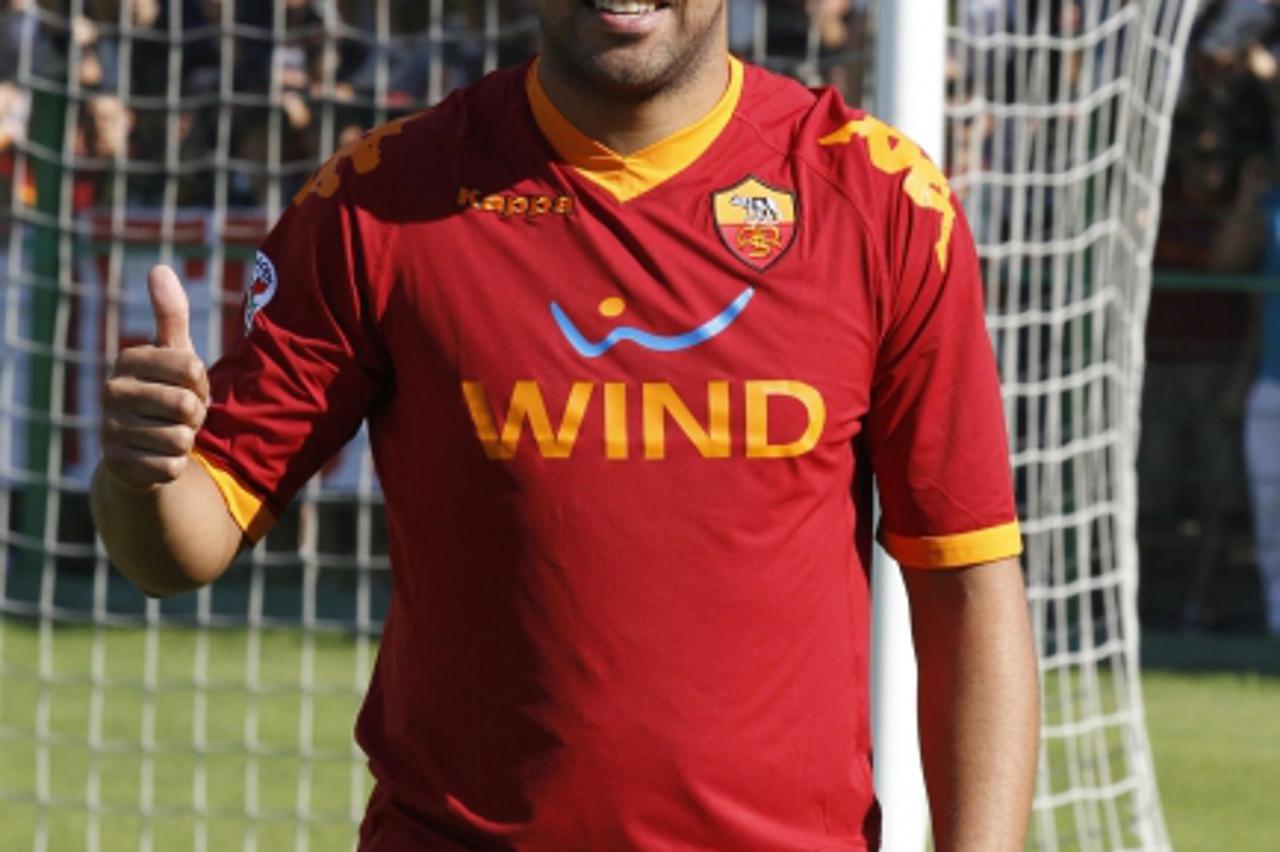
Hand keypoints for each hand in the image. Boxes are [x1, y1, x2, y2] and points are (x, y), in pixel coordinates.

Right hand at [100, 265, 209, 490]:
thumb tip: (159, 267)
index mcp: (127, 359)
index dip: (201, 382)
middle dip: (196, 414)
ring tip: (168, 433)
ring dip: (186, 440)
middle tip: (180, 414)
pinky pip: (172, 465)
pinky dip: (175, 464)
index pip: (192, 366)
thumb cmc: (164, 392)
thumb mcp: (173, 353)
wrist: (140, 449)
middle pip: (187, 404)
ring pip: (181, 437)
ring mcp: (110, 429)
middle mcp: (112, 391)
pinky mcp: (119, 464)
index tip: (187, 385)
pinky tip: (158, 456)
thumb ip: (171, 314)